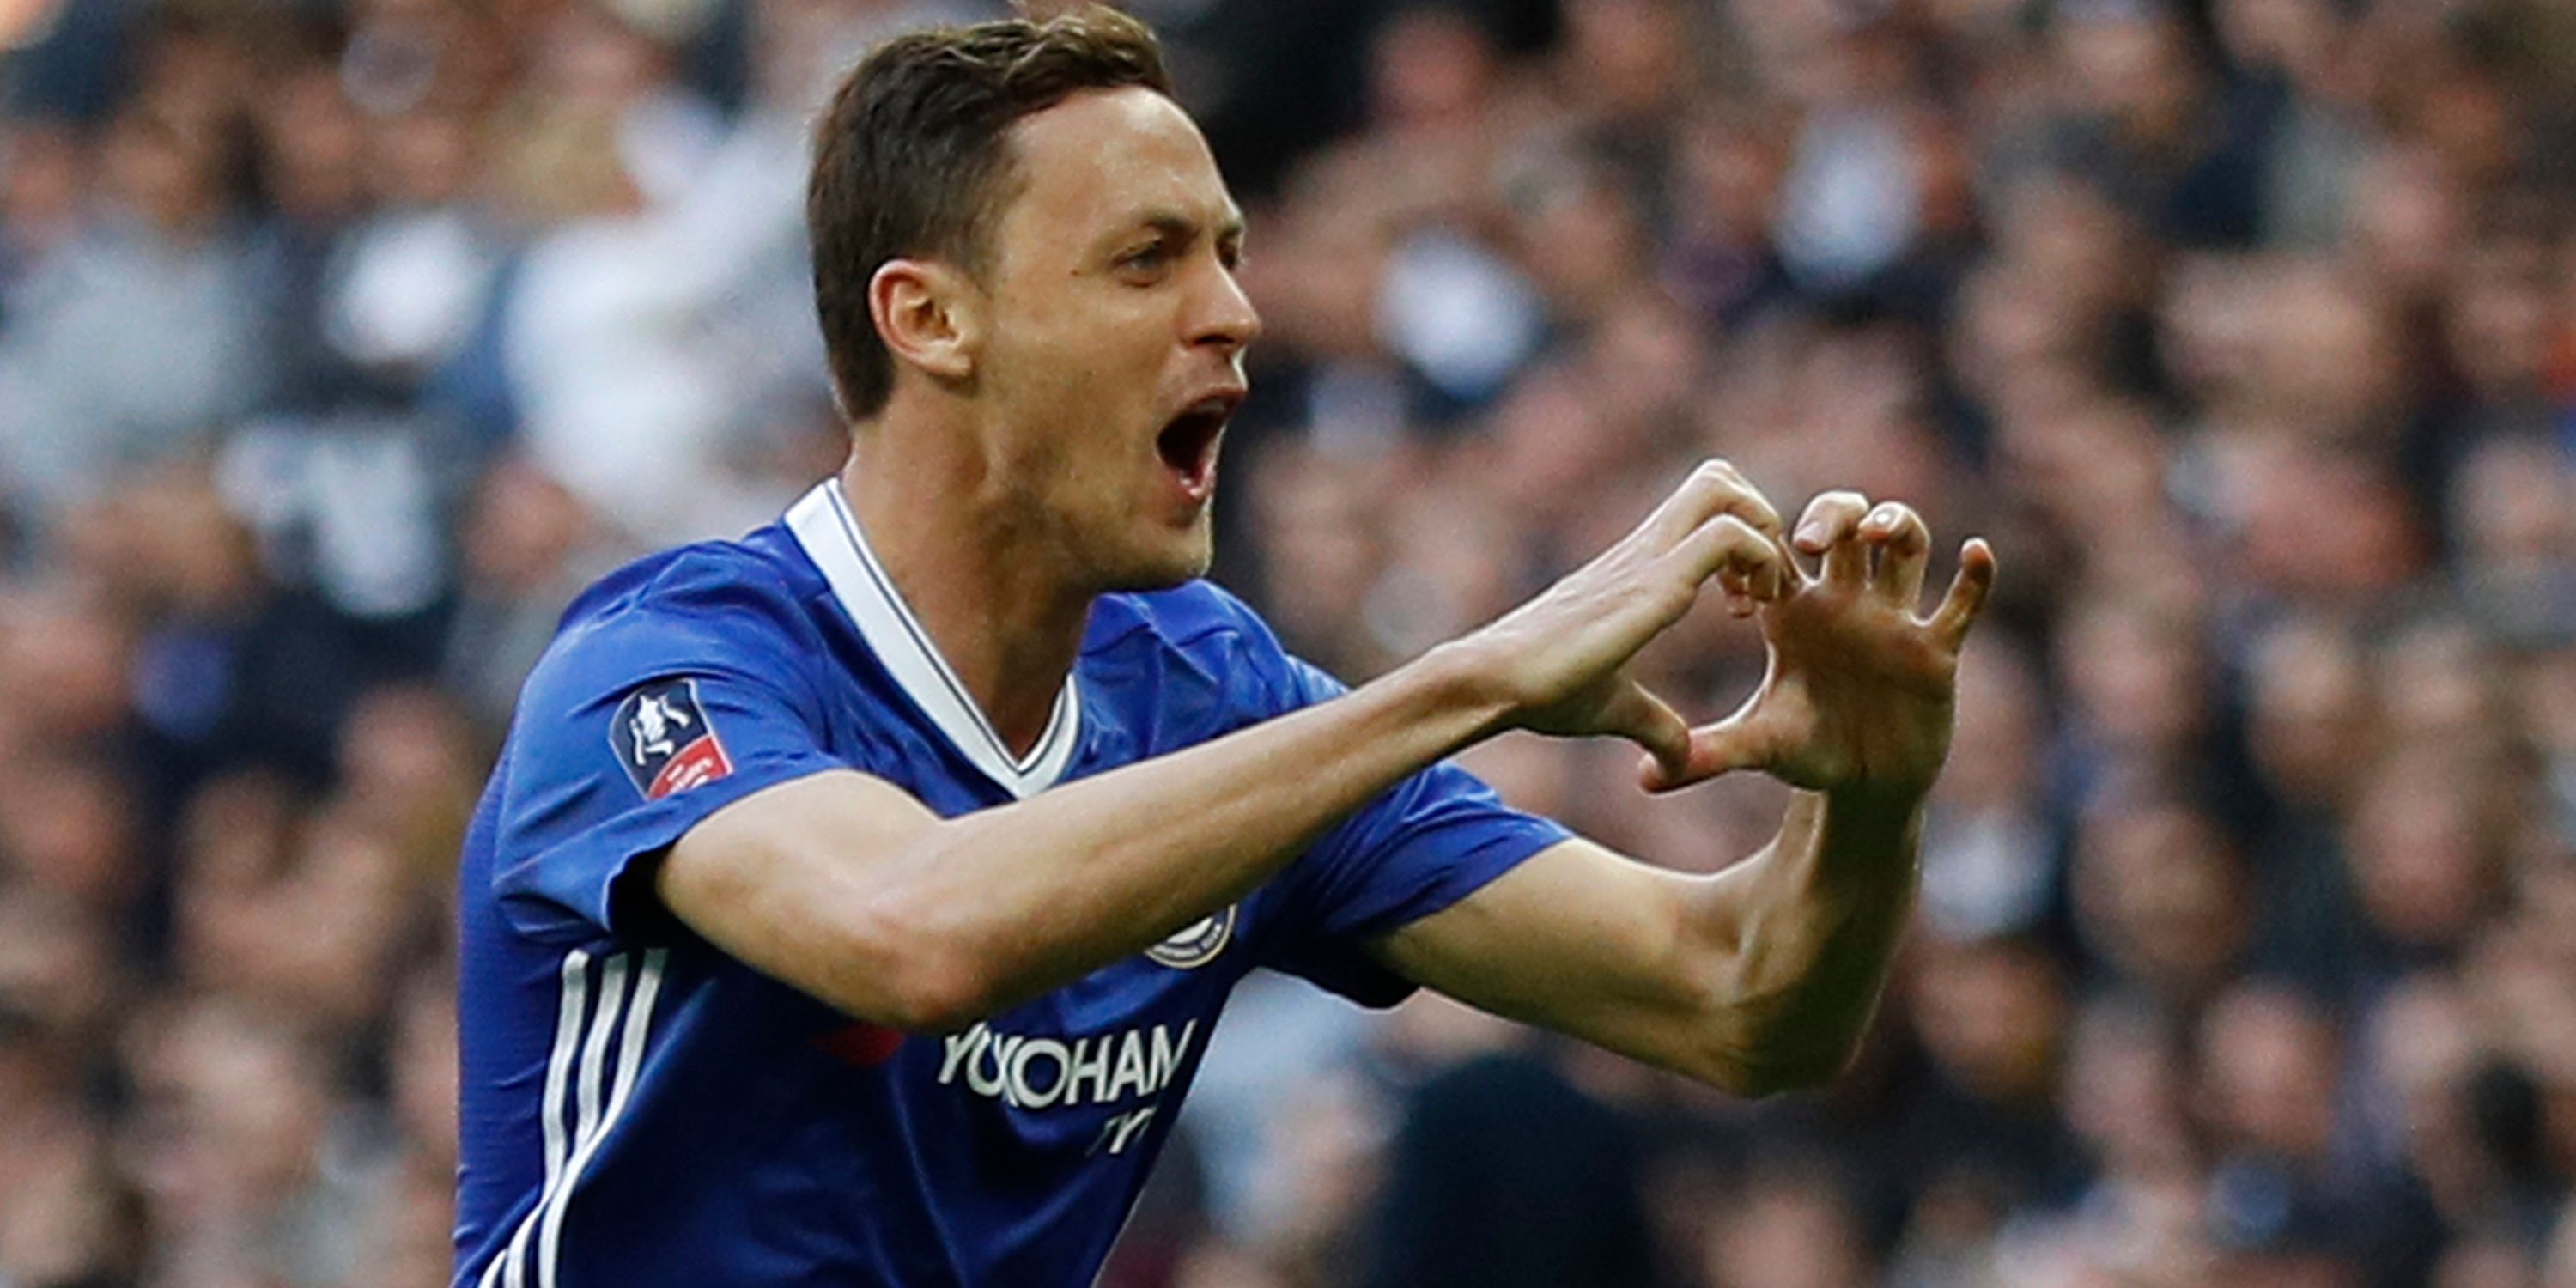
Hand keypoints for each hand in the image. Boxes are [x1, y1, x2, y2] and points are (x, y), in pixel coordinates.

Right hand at [1452, 460, 1791, 783]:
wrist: (1493, 681)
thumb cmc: (1541, 691)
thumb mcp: (1613, 707)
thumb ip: (1653, 725)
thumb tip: (1674, 765)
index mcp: (1637, 568)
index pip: (1702, 509)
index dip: (1742, 545)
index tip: (1743, 608)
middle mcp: (1645, 550)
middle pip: (1719, 479)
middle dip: (1759, 520)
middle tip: (1756, 589)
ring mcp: (1648, 558)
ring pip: (1725, 490)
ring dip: (1760, 536)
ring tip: (1752, 603)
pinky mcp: (1653, 582)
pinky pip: (1726, 535)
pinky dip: (1757, 561)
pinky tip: (1744, 617)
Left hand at [1642, 491, 1995, 800]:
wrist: (1862, 787)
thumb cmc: (1806, 753)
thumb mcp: (1759, 747)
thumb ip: (1710, 753)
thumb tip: (1644, 780)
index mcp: (1795, 610)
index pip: (1779, 548)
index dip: (1764, 545)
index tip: (1749, 585)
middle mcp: (1846, 601)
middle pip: (1845, 522)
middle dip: (1833, 513)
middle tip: (1813, 538)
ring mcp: (1894, 620)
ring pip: (1905, 544)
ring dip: (1898, 524)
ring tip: (1882, 532)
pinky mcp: (1936, 650)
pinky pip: (1961, 604)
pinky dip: (1975, 578)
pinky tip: (1976, 553)